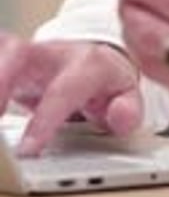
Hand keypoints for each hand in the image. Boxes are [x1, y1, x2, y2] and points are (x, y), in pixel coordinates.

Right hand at [0, 33, 142, 155]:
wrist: (99, 57)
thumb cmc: (106, 81)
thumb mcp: (128, 96)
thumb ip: (127, 110)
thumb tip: (120, 117)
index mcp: (86, 63)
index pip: (63, 89)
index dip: (45, 118)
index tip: (28, 148)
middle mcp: (53, 53)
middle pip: (19, 51)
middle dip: (0, 78)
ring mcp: (28, 53)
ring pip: (1, 48)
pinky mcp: (10, 59)